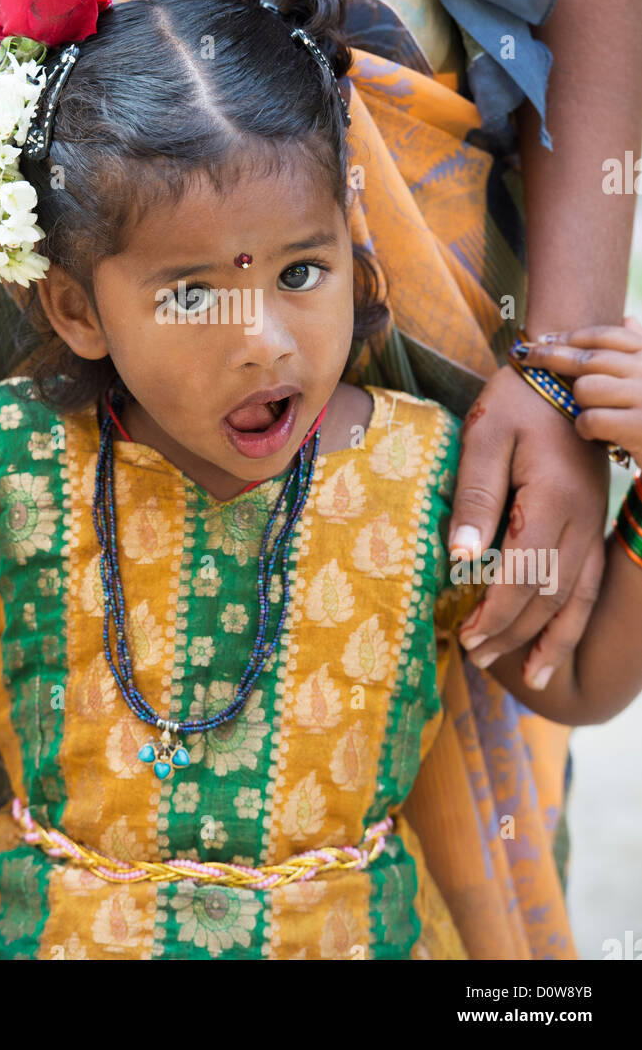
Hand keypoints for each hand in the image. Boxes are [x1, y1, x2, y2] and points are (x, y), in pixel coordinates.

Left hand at [447, 361, 608, 689]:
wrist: (563, 375)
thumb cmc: (515, 402)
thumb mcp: (484, 437)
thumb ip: (474, 497)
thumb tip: (460, 559)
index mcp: (551, 500)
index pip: (523, 575)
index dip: (494, 613)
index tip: (465, 636)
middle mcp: (581, 520)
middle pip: (550, 595)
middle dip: (513, 633)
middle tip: (475, 657)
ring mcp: (593, 524)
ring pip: (577, 598)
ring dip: (549, 639)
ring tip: (525, 676)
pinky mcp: (593, 524)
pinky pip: (590, 584)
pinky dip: (574, 618)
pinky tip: (556, 641)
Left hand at [516, 316, 641, 465]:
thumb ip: (641, 347)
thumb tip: (628, 318)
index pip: (607, 336)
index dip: (571, 336)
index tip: (544, 339)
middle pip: (588, 359)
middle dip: (551, 356)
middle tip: (524, 356)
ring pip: (586, 388)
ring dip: (578, 402)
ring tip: (587, 412)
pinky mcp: (638, 427)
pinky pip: (591, 419)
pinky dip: (585, 428)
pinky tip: (592, 434)